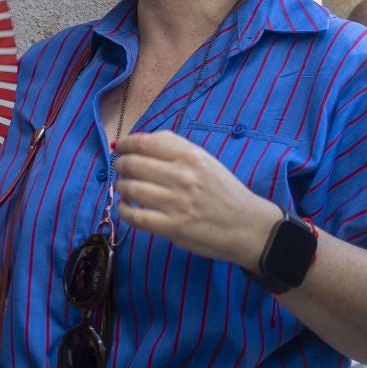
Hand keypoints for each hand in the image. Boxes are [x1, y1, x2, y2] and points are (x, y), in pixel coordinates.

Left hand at [111, 132, 278, 266]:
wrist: (247, 226)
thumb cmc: (225, 191)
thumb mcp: (205, 161)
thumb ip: (175, 148)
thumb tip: (138, 140)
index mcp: (190, 156)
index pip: (144, 143)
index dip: (125, 144)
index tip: (119, 147)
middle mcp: (182, 176)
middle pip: (133, 164)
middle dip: (120, 165)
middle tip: (120, 168)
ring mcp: (176, 203)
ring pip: (130, 189)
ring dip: (122, 187)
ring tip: (125, 189)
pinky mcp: (172, 227)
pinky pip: (135, 216)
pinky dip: (125, 210)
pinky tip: (128, 208)